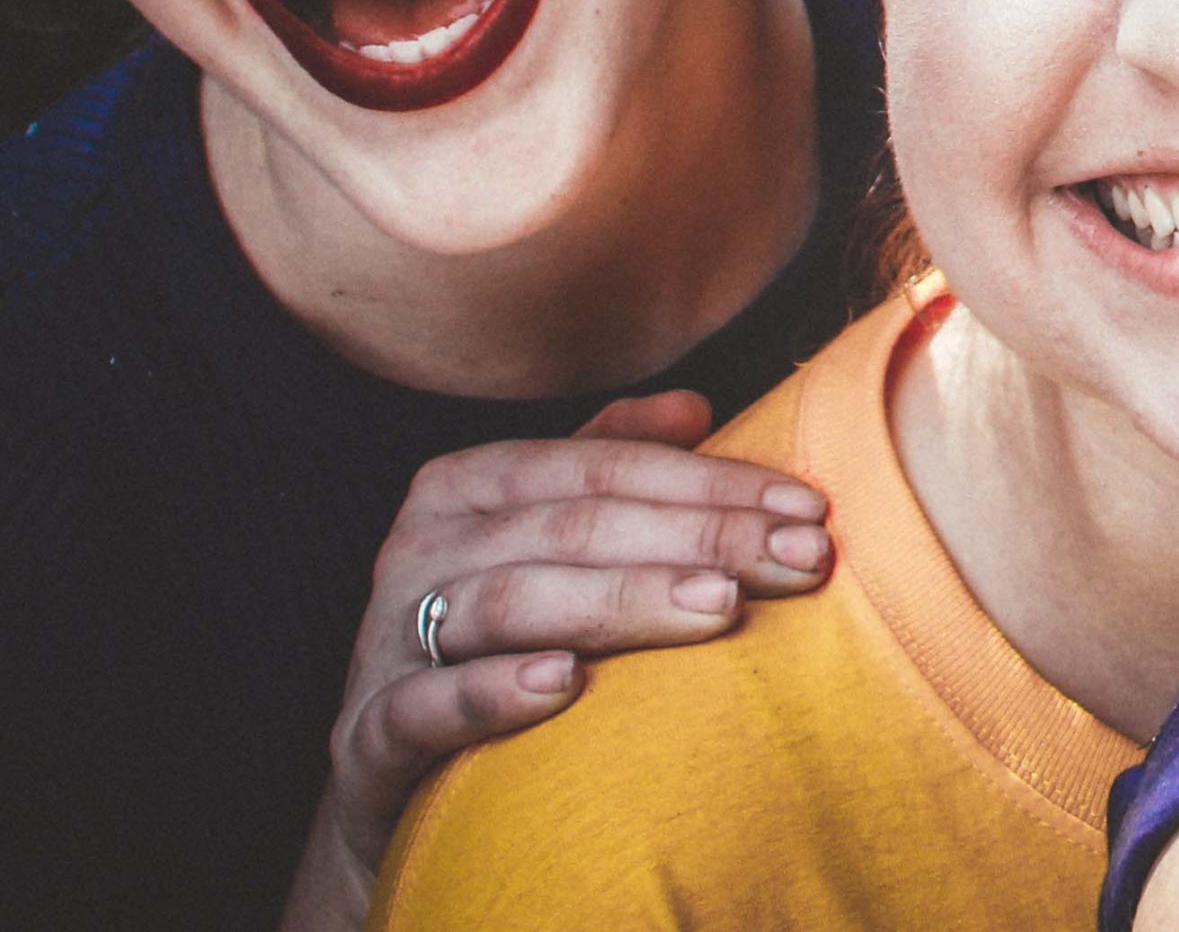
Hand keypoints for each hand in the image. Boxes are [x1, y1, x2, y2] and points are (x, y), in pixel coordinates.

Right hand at [278, 389, 831, 931]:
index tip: (809, 512)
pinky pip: (425, 705)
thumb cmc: (501, 637)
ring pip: (516, 601)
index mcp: (472, 481)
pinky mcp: (365, 735)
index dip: (714, 483)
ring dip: (626, 603)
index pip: (610, 468)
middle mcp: (421, 545)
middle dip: (702, 541)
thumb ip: (613, 465)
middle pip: (578, 528)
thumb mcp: (554, 539)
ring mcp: (386, 637)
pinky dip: (494, 691)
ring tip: (722, 609)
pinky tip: (566, 685)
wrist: (396, 776)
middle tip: (799, 562)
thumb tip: (695, 407)